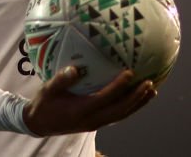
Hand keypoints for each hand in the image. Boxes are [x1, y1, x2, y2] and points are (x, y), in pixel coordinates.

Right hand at [22, 66, 156, 135]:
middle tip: (149, 83)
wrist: (39, 123)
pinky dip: (130, 107)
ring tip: (152, 91)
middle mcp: (91, 119)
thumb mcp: (48, 89)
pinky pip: (117, 116)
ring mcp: (95, 123)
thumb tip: (74, 68)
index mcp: (80, 110)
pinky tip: (138, 98)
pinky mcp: (96, 123)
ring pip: (121, 115)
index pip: (104, 98)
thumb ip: (61, 80)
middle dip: (136, 97)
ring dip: (137, 104)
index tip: (130, 72)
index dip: (118, 86)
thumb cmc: (44, 103)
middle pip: (119, 110)